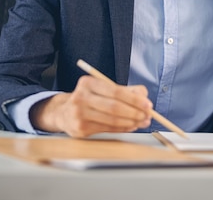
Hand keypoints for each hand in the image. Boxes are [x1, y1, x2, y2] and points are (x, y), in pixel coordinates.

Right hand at [30, 75, 152, 136]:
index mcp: (88, 83)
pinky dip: (122, 128)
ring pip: (112, 120)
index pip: (116, 91)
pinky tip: (130, 126)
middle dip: (135, 112)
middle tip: (147, 116)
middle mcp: (80, 97)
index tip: (148, 105)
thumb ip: (127, 91)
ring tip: (141, 122)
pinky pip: (107, 129)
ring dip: (131, 122)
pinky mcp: (80, 129)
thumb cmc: (91, 99)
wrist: (64, 113)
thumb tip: (145, 98)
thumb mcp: (105, 89)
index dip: (134, 99)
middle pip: (114, 107)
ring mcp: (79, 114)